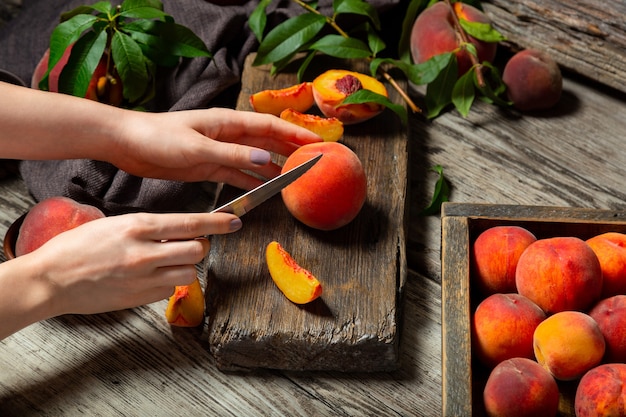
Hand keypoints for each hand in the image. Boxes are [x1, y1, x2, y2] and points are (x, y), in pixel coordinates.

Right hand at [21, 211, 240, 315]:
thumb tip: (179, 230)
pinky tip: (151, 276)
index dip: (218, 222)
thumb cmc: (77, 247)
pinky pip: (170, 289)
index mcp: (138, 226)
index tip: (234, 221)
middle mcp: (145, 252)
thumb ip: (149, 228)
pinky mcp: (140, 298)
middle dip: (202, 246)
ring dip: (186, 265)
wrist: (51, 279)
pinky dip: (169, 282)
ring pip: (189, 272)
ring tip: (168, 261)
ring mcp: (143, 278)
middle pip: (198, 250)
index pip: (190, 223)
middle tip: (193, 244)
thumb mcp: (115, 224)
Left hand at [112, 108, 322, 189]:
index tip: (316, 143)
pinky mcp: (207, 167)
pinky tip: (264, 192)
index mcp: (227, 123)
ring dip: (273, 169)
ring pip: (254, 161)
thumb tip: (264, 160)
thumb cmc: (158, 137)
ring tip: (294, 180)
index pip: (269, 128)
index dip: (295, 135)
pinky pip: (236, 176)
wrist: (128, 143)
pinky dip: (251, 183)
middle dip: (290, 151)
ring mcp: (218, 152)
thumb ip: (231, 155)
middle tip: (313, 163)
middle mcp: (227, 135)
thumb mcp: (196, 147)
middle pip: (266, 143)